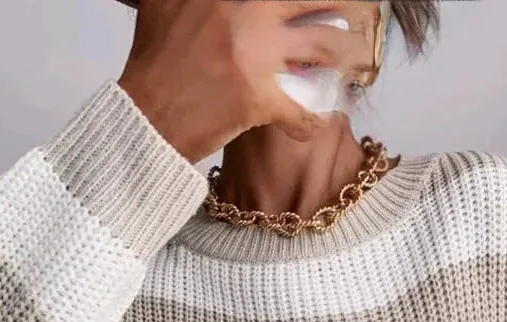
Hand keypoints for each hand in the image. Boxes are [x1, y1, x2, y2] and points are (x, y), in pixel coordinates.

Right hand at [117, 0, 372, 162]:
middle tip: (363, 11)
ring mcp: (255, 56)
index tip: (328, 0)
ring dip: (346, 55)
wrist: (144, 119)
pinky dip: (313, 121)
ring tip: (353, 60)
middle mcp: (245, 13)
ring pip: (325, 46)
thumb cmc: (154, 65)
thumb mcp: (163, 4)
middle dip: (345, 4)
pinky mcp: (259, 99)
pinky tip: (314, 123)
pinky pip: (304, 110)